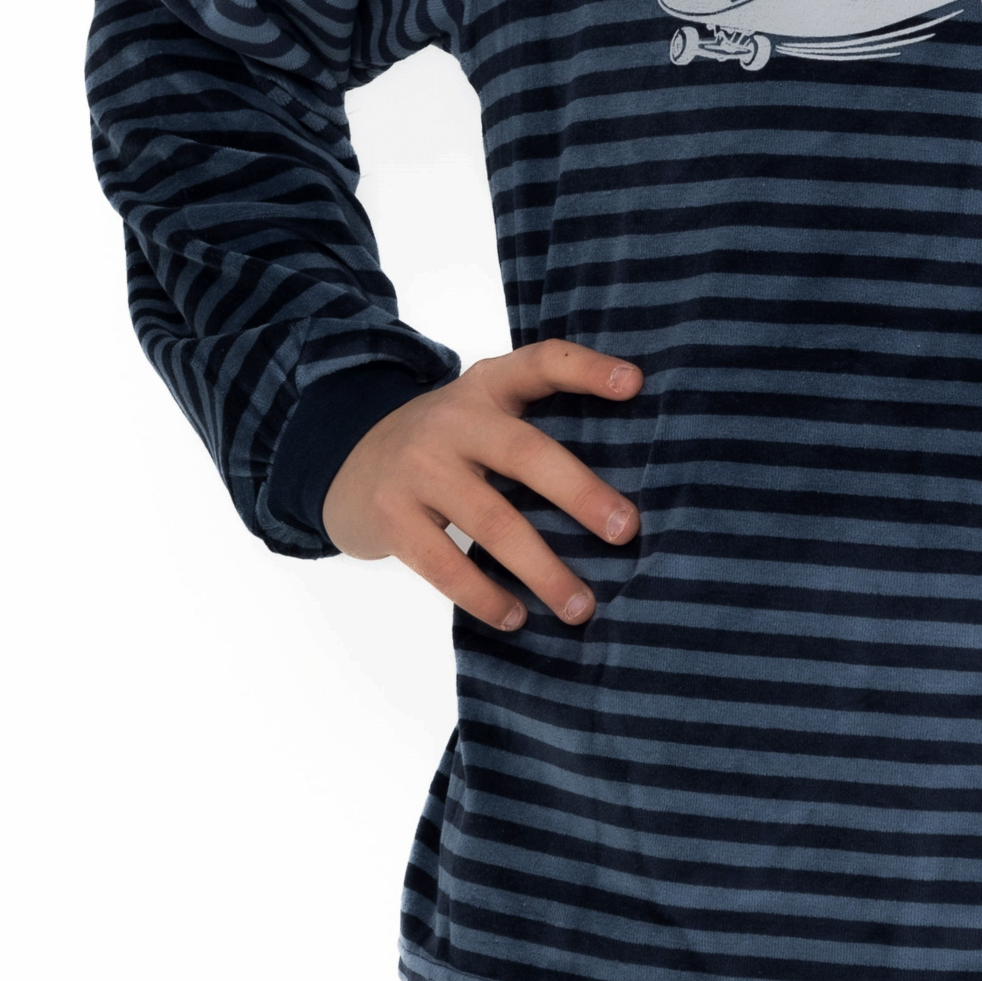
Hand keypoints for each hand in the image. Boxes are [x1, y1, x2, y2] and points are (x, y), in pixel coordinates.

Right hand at [322, 340, 642, 631]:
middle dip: (581, 494)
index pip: (541, 363)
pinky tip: (516, 617)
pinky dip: (485, 596)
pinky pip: (445, 564)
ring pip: (492, 522)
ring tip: (581, 607)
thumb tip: (618, 494)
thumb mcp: (483, 415)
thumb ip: (535, 429)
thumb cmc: (447, 446)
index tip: (634, 383)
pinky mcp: (392, 518)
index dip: (586, 369)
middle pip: (526, 453)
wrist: (347, 464)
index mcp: (487, 387)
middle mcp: (453, 420)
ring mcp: (418, 468)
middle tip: (626, 530)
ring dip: (542, 570)